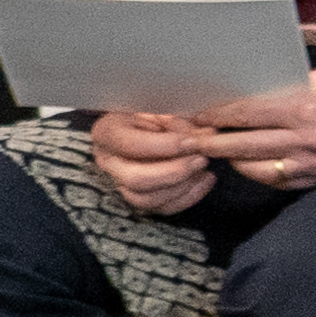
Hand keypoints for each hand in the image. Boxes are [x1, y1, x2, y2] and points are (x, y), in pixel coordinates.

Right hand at [86, 107, 215, 216]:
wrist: (146, 126)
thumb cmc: (153, 112)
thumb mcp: (160, 108)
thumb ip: (179, 122)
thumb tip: (207, 135)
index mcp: (107, 133)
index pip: (129, 145)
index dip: (164, 146)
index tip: (192, 142)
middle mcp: (108, 162)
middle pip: (135, 179)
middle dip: (174, 172)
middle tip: (201, 159)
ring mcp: (120, 184)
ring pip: (146, 200)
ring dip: (181, 187)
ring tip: (204, 169)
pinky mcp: (140, 198)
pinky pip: (162, 208)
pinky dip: (189, 197)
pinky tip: (206, 179)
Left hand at [187, 66, 315, 194]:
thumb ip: (291, 87)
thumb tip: (252, 90)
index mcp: (308, 107)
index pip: (247, 112)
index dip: (217, 115)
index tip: (197, 114)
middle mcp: (308, 139)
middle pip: (243, 144)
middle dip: (211, 142)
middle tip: (189, 139)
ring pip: (256, 167)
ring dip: (231, 159)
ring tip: (214, 152)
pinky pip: (280, 181)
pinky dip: (260, 173)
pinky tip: (249, 165)